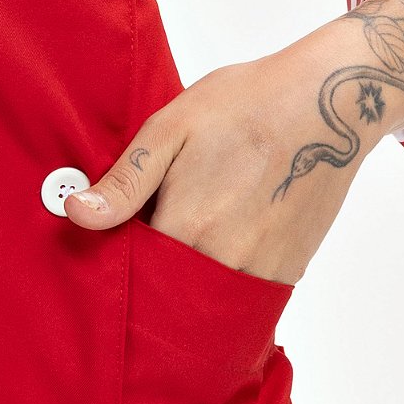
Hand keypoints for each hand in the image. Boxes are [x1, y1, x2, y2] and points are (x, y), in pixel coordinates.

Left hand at [62, 0, 403, 283]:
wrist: (327, 102)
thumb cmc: (244, 103)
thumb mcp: (172, 127)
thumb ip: (126, 180)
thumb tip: (76, 214)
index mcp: (186, 226)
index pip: (132, 273)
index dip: (119, 260)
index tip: (117, 241)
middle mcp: (224, 261)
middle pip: (169, 296)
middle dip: (152, 280)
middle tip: (153, 238)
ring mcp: (261, 272)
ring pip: (207, 301)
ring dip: (189, 284)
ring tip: (189, 238)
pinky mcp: (289, 271)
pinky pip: (244, 297)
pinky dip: (225, 284)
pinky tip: (222, 245)